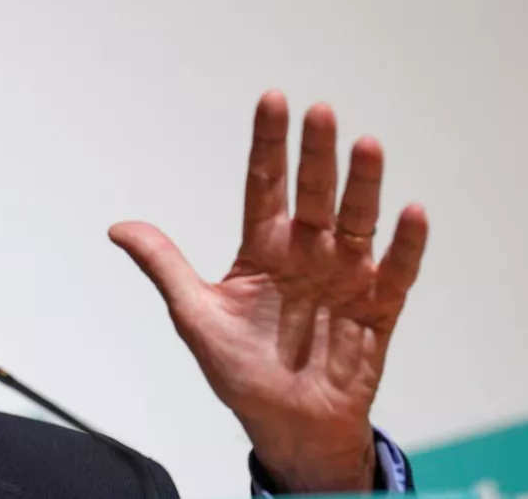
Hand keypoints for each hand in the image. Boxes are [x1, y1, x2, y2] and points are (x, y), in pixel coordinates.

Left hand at [109, 91, 427, 492]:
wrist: (287, 428)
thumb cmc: (243, 373)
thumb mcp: (195, 315)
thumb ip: (164, 265)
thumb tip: (117, 227)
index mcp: (264, 249)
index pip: (265, 183)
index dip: (268, 143)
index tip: (272, 99)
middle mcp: (308, 254)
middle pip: (312, 193)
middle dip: (315, 153)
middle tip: (320, 112)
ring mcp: (344, 278)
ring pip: (356, 221)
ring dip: (362, 185)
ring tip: (365, 145)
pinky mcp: (377, 310)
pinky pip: (396, 273)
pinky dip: (405, 245)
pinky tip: (410, 213)